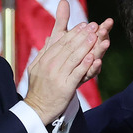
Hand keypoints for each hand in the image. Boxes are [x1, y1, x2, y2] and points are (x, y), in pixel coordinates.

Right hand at [25, 1, 111, 123]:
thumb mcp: (36, 66)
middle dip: (82, 35)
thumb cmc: (39, 88)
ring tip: (96, 36)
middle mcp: (50, 65)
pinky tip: (92, 57)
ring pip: (74, 58)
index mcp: (44, 59)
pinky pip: (76, 74)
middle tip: (94, 26)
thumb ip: (45, 51)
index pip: (60, 42)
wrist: (37, 108)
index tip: (84, 25)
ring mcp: (57, 76)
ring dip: (86, 46)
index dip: (73, 32)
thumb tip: (50, 37)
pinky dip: (84, 65)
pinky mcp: (65, 88)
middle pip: (68, 47)